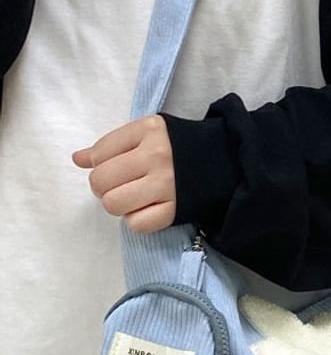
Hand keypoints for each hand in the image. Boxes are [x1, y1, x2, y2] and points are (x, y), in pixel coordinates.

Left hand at [72, 114, 175, 232]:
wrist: (228, 163)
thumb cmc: (182, 148)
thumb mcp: (150, 134)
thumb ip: (113, 145)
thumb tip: (78, 159)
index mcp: (149, 130)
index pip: (100, 153)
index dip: (100, 165)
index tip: (116, 168)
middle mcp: (157, 156)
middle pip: (101, 182)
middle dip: (105, 188)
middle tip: (122, 187)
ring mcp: (167, 184)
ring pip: (114, 204)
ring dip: (119, 206)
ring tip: (134, 199)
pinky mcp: (176, 210)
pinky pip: (137, 224)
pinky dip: (137, 221)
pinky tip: (148, 210)